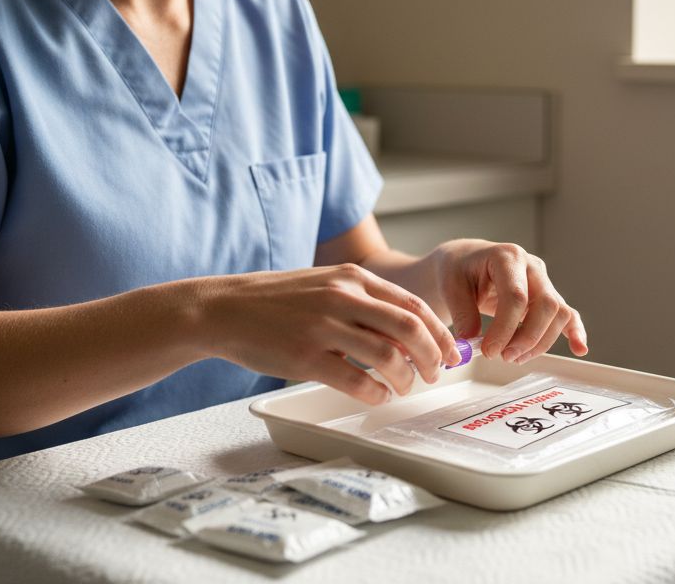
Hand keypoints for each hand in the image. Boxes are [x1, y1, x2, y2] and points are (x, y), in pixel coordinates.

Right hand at [205, 264, 460, 405]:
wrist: (224, 308)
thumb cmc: (277, 301)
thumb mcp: (325, 284)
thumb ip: (363, 300)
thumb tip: (406, 330)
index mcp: (352, 277)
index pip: (413, 306)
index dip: (439, 333)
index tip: (451, 352)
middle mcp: (342, 298)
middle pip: (409, 329)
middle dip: (432, 357)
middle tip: (434, 375)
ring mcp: (323, 327)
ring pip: (388, 356)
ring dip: (405, 378)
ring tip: (404, 387)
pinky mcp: (305, 357)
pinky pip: (356, 381)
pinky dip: (376, 393)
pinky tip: (378, 396)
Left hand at [432, 240, 587, 363]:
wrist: (464, 262)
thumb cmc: (458, 270)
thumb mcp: (450, 287)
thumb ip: (462, 314)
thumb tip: (470, 344)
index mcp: (507, 257)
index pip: (516, 295)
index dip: (505, 327)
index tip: (489, 350)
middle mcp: (531, 266)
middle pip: (546, 304)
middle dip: (528, 337)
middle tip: (505, 357)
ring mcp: (543, 281)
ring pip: (558, 313)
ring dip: (540, 342)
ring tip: (514, 357)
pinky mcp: (547, 296)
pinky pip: (567, 314)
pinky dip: (575, 332)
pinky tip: (579, 349)